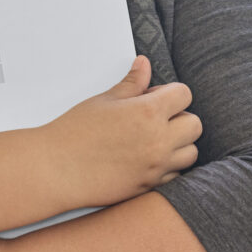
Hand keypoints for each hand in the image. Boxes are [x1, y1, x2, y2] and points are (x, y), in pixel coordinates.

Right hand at [38, 55, 200, 208]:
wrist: (56, 169)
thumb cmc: (75, 132)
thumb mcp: (104, 101)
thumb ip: (132, 84)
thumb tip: (144, 64)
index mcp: (148, 112)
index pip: (184, 95)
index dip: (171, 93)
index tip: (154, 97)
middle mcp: (158, 140)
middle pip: (194, 124)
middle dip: (179, 117)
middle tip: (155, 118)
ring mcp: (156, 166)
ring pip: (191, 152)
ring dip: (179, 144)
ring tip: (154, 140)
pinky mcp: (149, 186)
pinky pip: (176, 175)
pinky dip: (169, 166)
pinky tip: (148, 159)